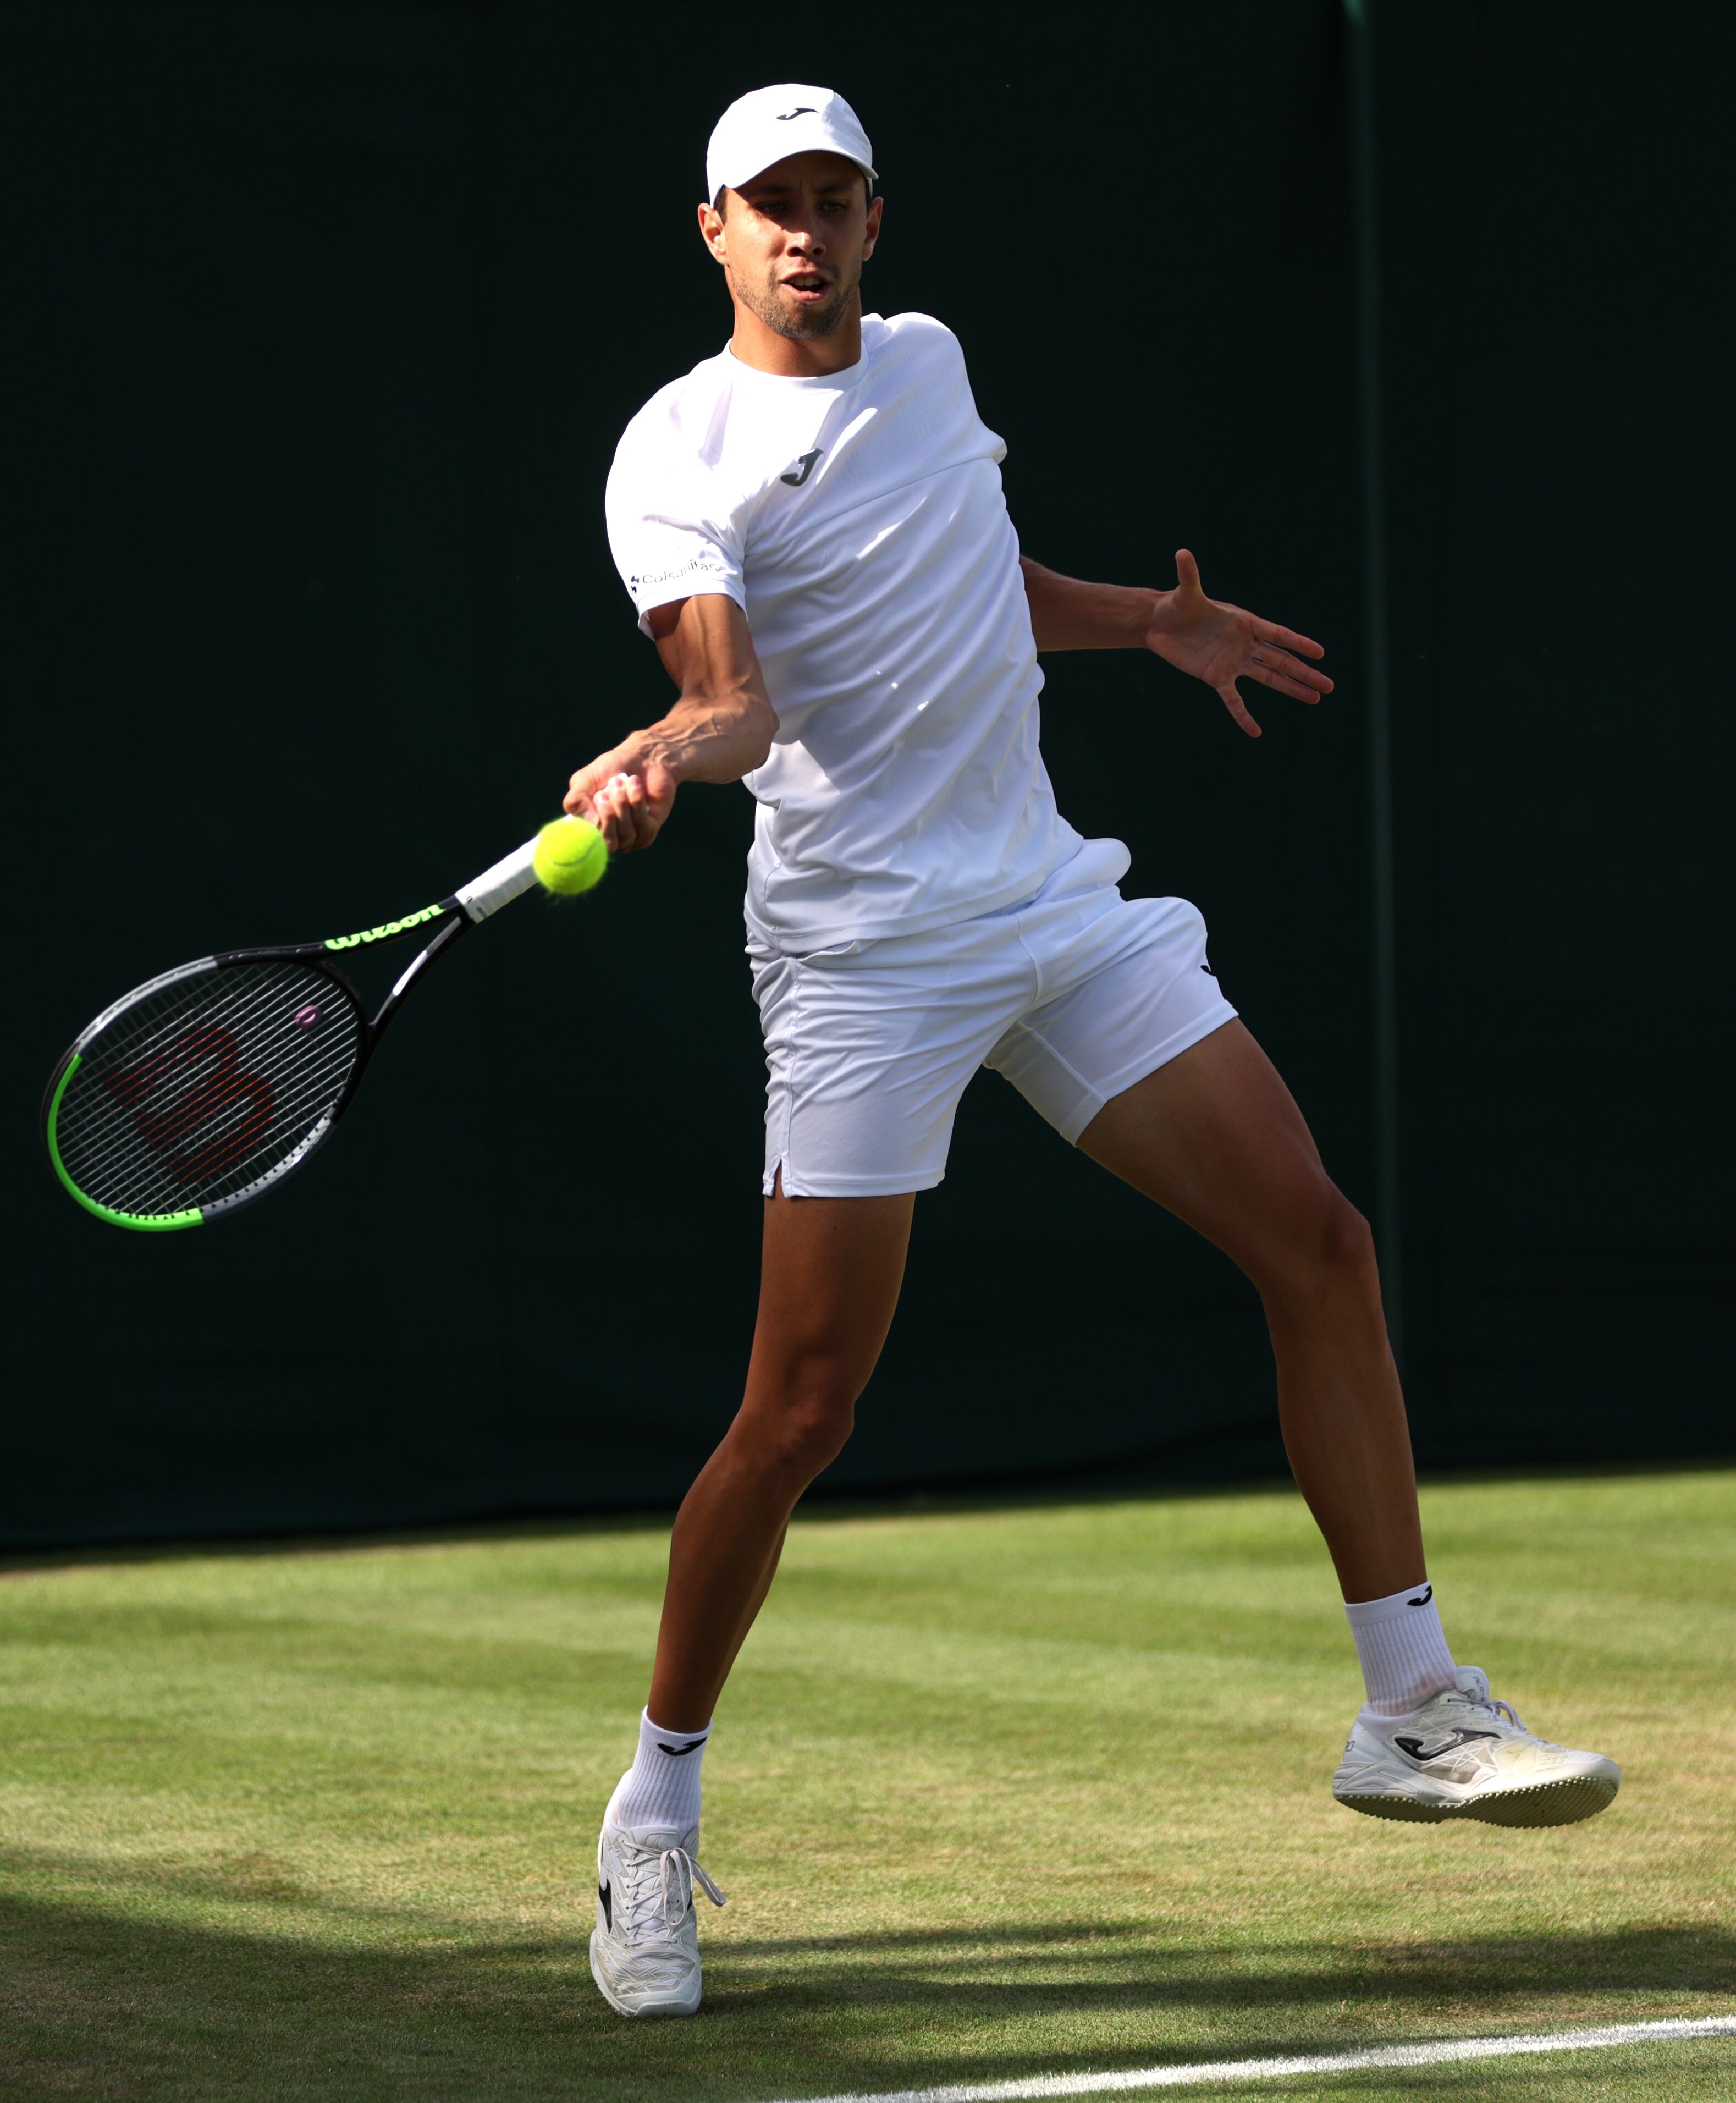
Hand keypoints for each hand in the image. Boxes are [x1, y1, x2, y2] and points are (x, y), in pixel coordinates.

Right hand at [564, 737, 676, 851]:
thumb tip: (592, 824)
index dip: (594, 821)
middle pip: (609, 842)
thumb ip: (575, 801)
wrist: (640, 757)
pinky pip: (644, 827)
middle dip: (610, 813)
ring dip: (624, 804)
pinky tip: (635, 786)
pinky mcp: (649, 831)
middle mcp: (608, 837)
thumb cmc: (609, 769)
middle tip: (610, 787)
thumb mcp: (584, 780)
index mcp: (588, 828)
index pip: (588, 842)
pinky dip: (637, 802)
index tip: (599, 795)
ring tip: (623, 781)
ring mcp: (629, 838)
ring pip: (627, 835)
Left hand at [1145, 549, 1332, 737]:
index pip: (1278, 635)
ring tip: (1314, 698)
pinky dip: (1243, 716)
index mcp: (1244, 622)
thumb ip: (1189, 575)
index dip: (1298, 644)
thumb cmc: (1176, 605)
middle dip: (1304, 673)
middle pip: (1281, 661)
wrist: (1159, 625)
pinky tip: (1255, 732)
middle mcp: (1244, 643)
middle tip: (1329, 685)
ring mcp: (1233, 662)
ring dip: (1290, 689)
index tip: (1320, 654)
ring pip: (1268, 678)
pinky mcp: (1216, 677)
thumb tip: (1182, 553)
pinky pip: (1233, 700)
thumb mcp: (1185, 592)